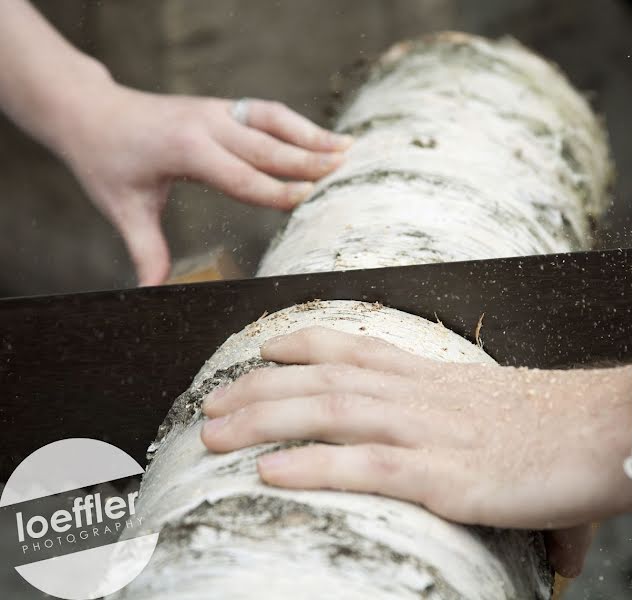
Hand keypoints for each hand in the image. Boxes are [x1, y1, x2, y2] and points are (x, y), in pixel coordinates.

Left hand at [55, 79, 350, 284]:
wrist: (88, 112)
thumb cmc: (105, 162)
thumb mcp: (123, 209)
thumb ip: (146, 250)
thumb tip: (153, 292)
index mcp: (186, 151)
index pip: (242, 176)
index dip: (277, 190)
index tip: (310, 200)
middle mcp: (207, 125)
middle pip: (267, 145)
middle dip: (308, 160)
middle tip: (344, 172)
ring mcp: (216, 111)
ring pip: (273, 120)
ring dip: (311, 134)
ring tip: (347, 148)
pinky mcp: (221, 107)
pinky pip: (265, 112)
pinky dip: (296, 123)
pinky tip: (319, 136)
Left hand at [200, 327, 631, 575]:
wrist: (617, 428)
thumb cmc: (573, 427)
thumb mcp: (512, 416)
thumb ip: (483, 442)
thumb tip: (489, 484)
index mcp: (438, 377)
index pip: (359, 347)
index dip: (306, 343)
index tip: (265, 345)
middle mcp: (424, 395)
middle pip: (325, 379)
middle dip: (260, 387)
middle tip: (212, 401)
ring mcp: (432, 432)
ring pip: (331, 413)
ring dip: (265, 419)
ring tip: (214, 431)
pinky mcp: (448, 477)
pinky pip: (367, 467)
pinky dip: (313, 467)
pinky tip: (269, 474)